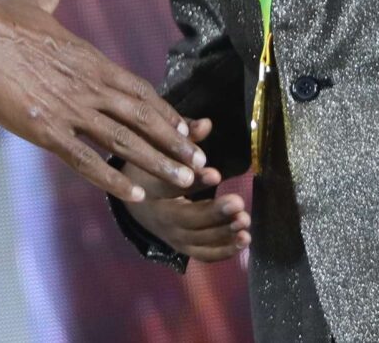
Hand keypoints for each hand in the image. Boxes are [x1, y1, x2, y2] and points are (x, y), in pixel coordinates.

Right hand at [0, 0, 206, 205]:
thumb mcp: (30, 3)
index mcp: (89, 60)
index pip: (138, 90)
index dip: (164, 113)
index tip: (186, 131)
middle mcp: (89, 85)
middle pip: (143, 117)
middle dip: (174, 143)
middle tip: (201, 165)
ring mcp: (70, 108)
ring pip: (126, 141)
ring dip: (158, 163)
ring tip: (184, 183)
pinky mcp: (46, 128)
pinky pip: (88, 160)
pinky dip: (115, 179)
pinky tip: (135, 196)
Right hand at [124, 119, 250, 261]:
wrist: (133, 197)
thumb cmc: (151, 165)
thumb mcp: (158, 148)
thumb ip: (184, 137)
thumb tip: (207, 123)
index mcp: (148, 188)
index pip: (168, 186)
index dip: (193, 181)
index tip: (216, 174)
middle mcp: (157, 216)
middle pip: (186, 218)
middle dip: (214, 212)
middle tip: (238, 202)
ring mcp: (170, 235)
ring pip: (198, 239)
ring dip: (223, 232)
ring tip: (244, 220)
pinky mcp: (181, 247)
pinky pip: (203, 254)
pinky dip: (225, 251)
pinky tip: (244, 240)